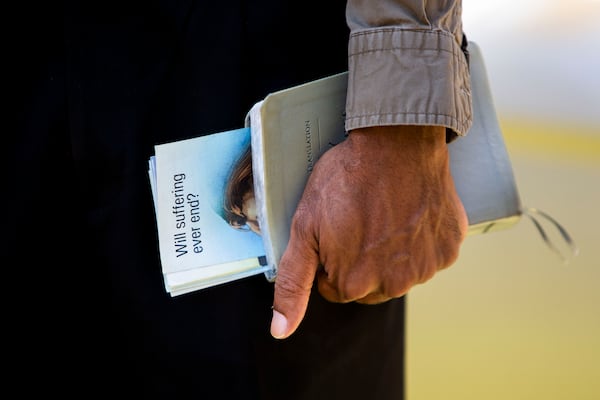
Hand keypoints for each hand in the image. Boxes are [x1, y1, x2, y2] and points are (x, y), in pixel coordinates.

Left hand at [269, 125, 467, 338]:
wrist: (396, 141)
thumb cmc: (346, 180)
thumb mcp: (305, 228)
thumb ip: (294, 283)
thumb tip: (280, 331)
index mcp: (355, 283)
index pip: (334, 289)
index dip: (329, 260)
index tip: (334, 230)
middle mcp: (395, 284)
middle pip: (367, 285)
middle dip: (359, 260)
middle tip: (359, 219)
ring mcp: (427, 267)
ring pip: (399, 272)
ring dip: (391, 252)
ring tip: (384, 213)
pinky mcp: (449, 248)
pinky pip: (428, 255)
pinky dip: (419, 240)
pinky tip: (410, 213)